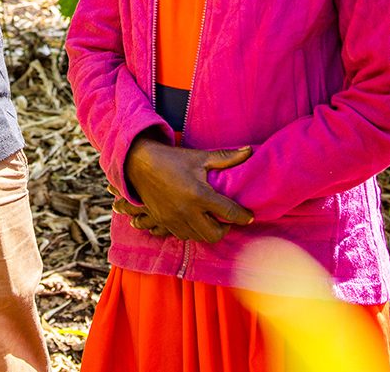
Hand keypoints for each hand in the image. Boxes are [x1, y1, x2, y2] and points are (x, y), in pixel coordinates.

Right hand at [122, 137, 253, 242]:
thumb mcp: (200, 157)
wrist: (139, 164)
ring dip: (208, 230)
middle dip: (225, 229)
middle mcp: (187, 211)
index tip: (249, 216)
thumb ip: (226, 158)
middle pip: (214, 234)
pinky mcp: (164, 222)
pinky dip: (192, 231)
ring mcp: (173, 219)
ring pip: (198, 237)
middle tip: (227, 219)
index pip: (228, 212)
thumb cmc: (172, 159)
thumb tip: (249, 151)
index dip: (243, 216)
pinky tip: (194, 219)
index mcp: (198, 194)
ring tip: (211, 218)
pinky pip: (183, 235)